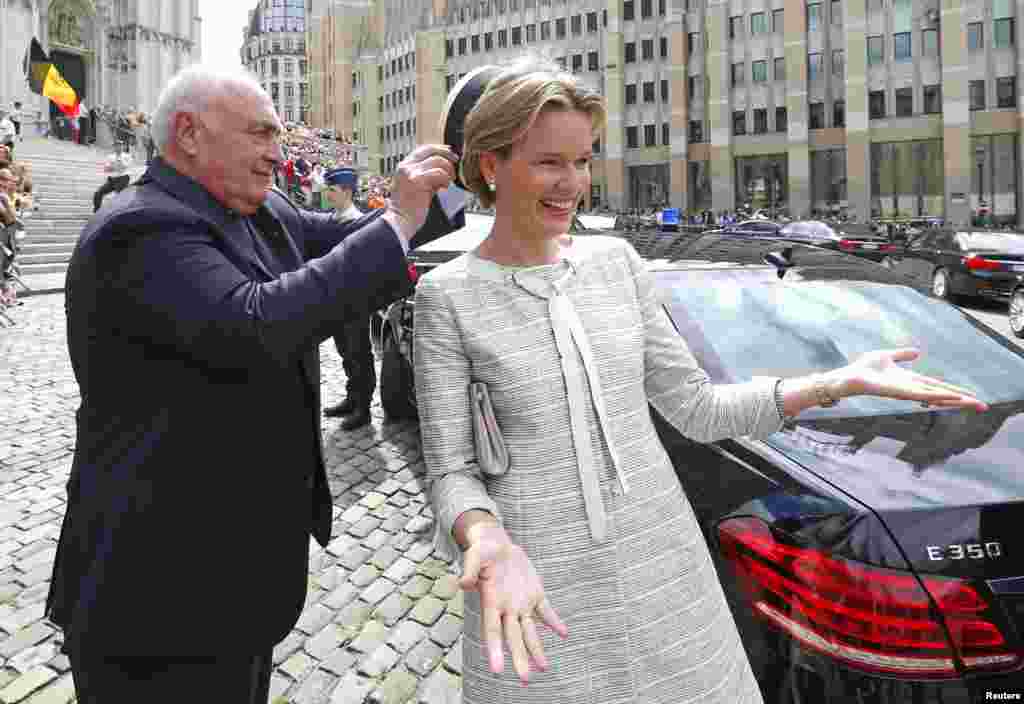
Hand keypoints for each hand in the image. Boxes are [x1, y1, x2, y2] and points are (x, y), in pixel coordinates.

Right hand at [384, 145, 457, 242]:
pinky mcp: (418, 181)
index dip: (438, 148)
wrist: (400, 221)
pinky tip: (444, 188)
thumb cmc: (407, 209)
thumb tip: (442, 170)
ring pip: (437, 161)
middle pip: (430, 150)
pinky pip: (439, 173)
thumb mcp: (414, 186)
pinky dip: (445, 179)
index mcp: (404, 166)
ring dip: (448, 170)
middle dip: (447, 154)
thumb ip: (425, 176)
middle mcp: (406, 166)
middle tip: (456, 161)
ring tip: (448, 181)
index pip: (423, 149)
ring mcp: (411, 172)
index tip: (449, 152)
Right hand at [461, 524, 567, 684]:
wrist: (496, 544)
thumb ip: (469, 571)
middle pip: (513, 637)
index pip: (493, 631)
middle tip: (526, 679)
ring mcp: (521, 603)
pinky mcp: (534, 593)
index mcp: (491, 601)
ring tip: (544, 667)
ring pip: (530, 630)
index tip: (497, 670)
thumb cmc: (481, 552)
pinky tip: (564, 633)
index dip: (495, 650)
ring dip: (537, 648)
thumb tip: (461, 583)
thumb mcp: (473, 557)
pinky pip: (546, 610)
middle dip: (520, 658)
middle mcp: (506, 608)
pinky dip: (554, 621)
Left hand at [832, 348, 988, 411]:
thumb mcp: (887, 356)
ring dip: (953, 400)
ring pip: (933, 397)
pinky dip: (933, 396)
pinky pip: (918, 395)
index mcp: (910, 380)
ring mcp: (904, 392)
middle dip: (961, 400)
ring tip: (971, 403)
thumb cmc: (864, 369)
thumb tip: (918, 353)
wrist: (846, 377)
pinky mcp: (896, 392)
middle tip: (983, 406)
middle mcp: (910, 388)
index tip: (972, 396)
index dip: (955, 391)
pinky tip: (946, 398)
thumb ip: (903, 355)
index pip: (937, 386)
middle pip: (941, 394)